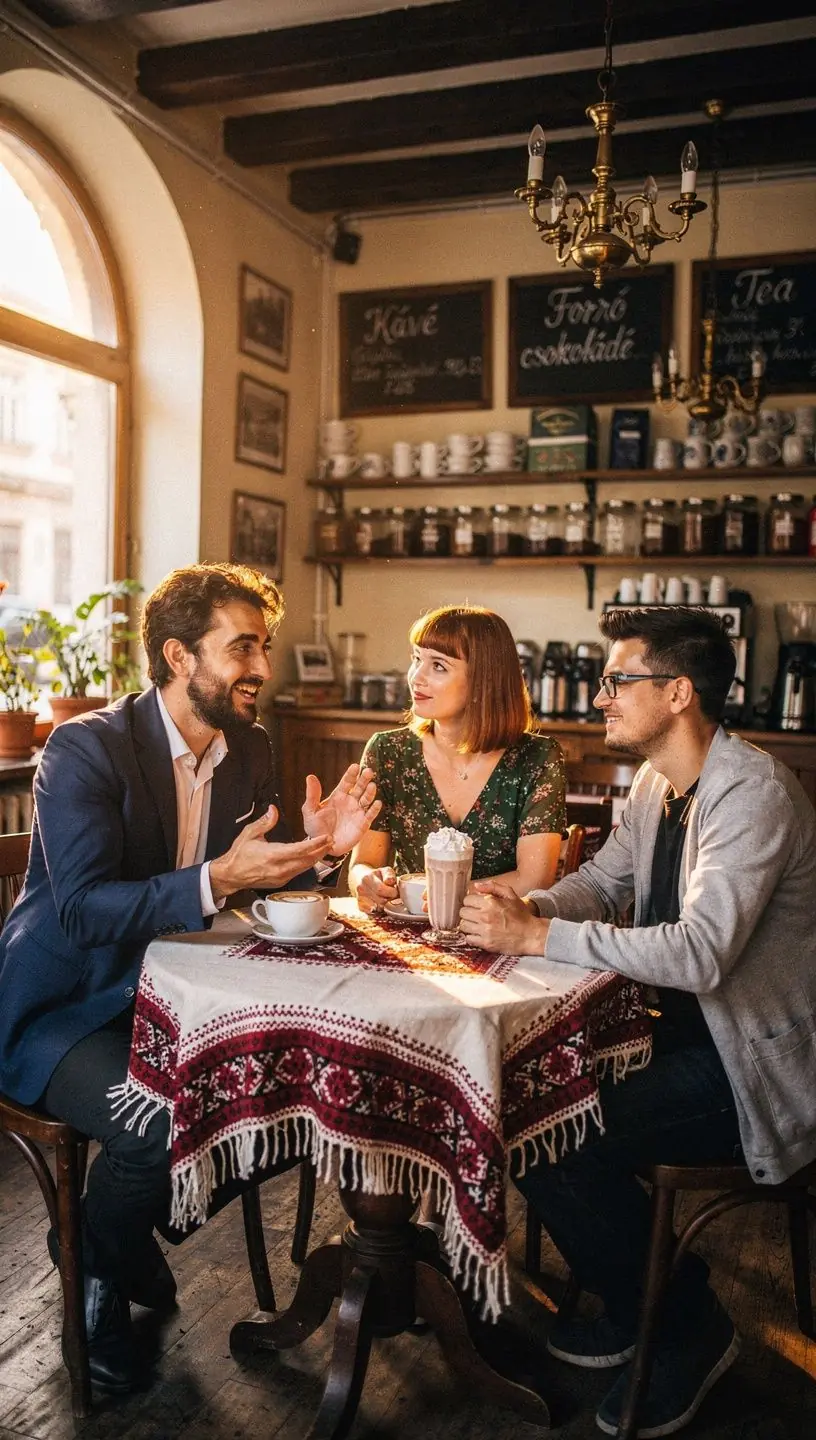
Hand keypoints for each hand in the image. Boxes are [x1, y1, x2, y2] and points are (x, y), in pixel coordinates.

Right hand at [210, 806, 329, 899]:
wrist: (231, 875)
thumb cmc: (239, 855)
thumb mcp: (249, 834)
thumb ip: (264, 822)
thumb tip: (273, 810)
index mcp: (272, 855)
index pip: (300, 849)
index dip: (316, 843)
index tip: (325, 837)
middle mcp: (279, 868)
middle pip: (307, 860)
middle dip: (321, 850)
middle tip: (330, 841)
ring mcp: (281, 877)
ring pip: (304, 867)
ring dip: (316, 858)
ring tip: (325, 848)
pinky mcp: (281, 882)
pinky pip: (298, 872)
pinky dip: (306, 864)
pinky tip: (311, 857)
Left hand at [302, 764, 380, 855]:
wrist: (322, 846)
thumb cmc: (315, 828)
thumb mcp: (310, 811)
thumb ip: (312, 795)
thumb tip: (310, 776)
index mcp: (338, 796)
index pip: (347, 782)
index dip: (351, 774)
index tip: (355, 766)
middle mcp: (350, 801)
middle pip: (359, 787)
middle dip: (364, 779)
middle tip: (368, 771)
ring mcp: (358, 812)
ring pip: (366, 799)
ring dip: (370, 792)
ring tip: (372, 786)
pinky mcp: (363, 824)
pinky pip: (370, 815)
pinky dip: (374, 809)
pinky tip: (377, 803)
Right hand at [355, 866, 397, 912]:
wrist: (360, 877)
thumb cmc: (376, 875)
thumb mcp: (384, 871)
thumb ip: (390, 875)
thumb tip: (391, 882)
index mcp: (367, 878)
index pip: (381, 889)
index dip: (392, 892)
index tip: (395, 891)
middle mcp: (361, 888)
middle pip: (380, 901)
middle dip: (389, 899)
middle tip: (390, 895)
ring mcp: (359, 898)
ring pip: (377, 908)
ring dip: (384, 906)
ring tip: (384, 898)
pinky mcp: (359, 906)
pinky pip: (371, 914)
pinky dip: (378, 911)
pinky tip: (379, 905)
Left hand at [459, 879, 548, 954]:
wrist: (531, 935)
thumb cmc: (522, 915)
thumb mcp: (510, 895)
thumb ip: (493, 887)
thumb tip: (476, 886)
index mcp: (490, 902)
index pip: (466, 900)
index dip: (471, 902)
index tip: (476, 905)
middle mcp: (485, 916)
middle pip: (462, 912)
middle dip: (468, 912)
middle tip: (475, 915)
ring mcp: (484, 930)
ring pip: (463, 926)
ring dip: (468, 925)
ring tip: (476, 925)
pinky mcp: (485, 943)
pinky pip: (468, 939)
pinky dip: (471, 937)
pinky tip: (479, 934)